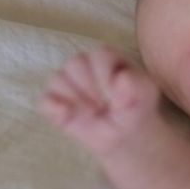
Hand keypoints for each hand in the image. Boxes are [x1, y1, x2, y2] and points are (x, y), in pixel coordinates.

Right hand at [40, 46, 160, 157]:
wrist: (125, 135)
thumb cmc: (135, 108)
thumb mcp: (144, 97)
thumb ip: (136, 86)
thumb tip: (121, 78)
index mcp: (109, 57)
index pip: (99, 54)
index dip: (104, 73)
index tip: (114, 94)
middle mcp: (85, 65)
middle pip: (75, 63)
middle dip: (89, 87)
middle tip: (102, 105)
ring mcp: (69, 83)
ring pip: (58, 78)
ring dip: (75, 98)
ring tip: (92, 112)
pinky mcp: (56, 103)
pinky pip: (45, 100)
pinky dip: (55, 109)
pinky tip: (68, 117)